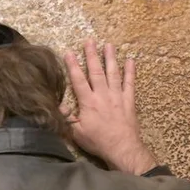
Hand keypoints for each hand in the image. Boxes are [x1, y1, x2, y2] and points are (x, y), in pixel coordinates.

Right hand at [63, 39, 156, 174]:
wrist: (122, 148)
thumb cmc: (97, 141)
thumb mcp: (75, 133)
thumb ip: (66, 118)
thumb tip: (58, 106)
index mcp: (88, 102)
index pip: (78, 80)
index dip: (72, 66)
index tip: (68, 52)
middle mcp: (103, 95)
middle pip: (96, 71)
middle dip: (92, 55)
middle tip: (90, 41)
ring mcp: (117, 96)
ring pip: (113, 73)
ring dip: (110, 58)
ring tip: (108, 45)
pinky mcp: (129, 101)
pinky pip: (130, 83)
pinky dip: (131, 71)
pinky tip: (131, 60)